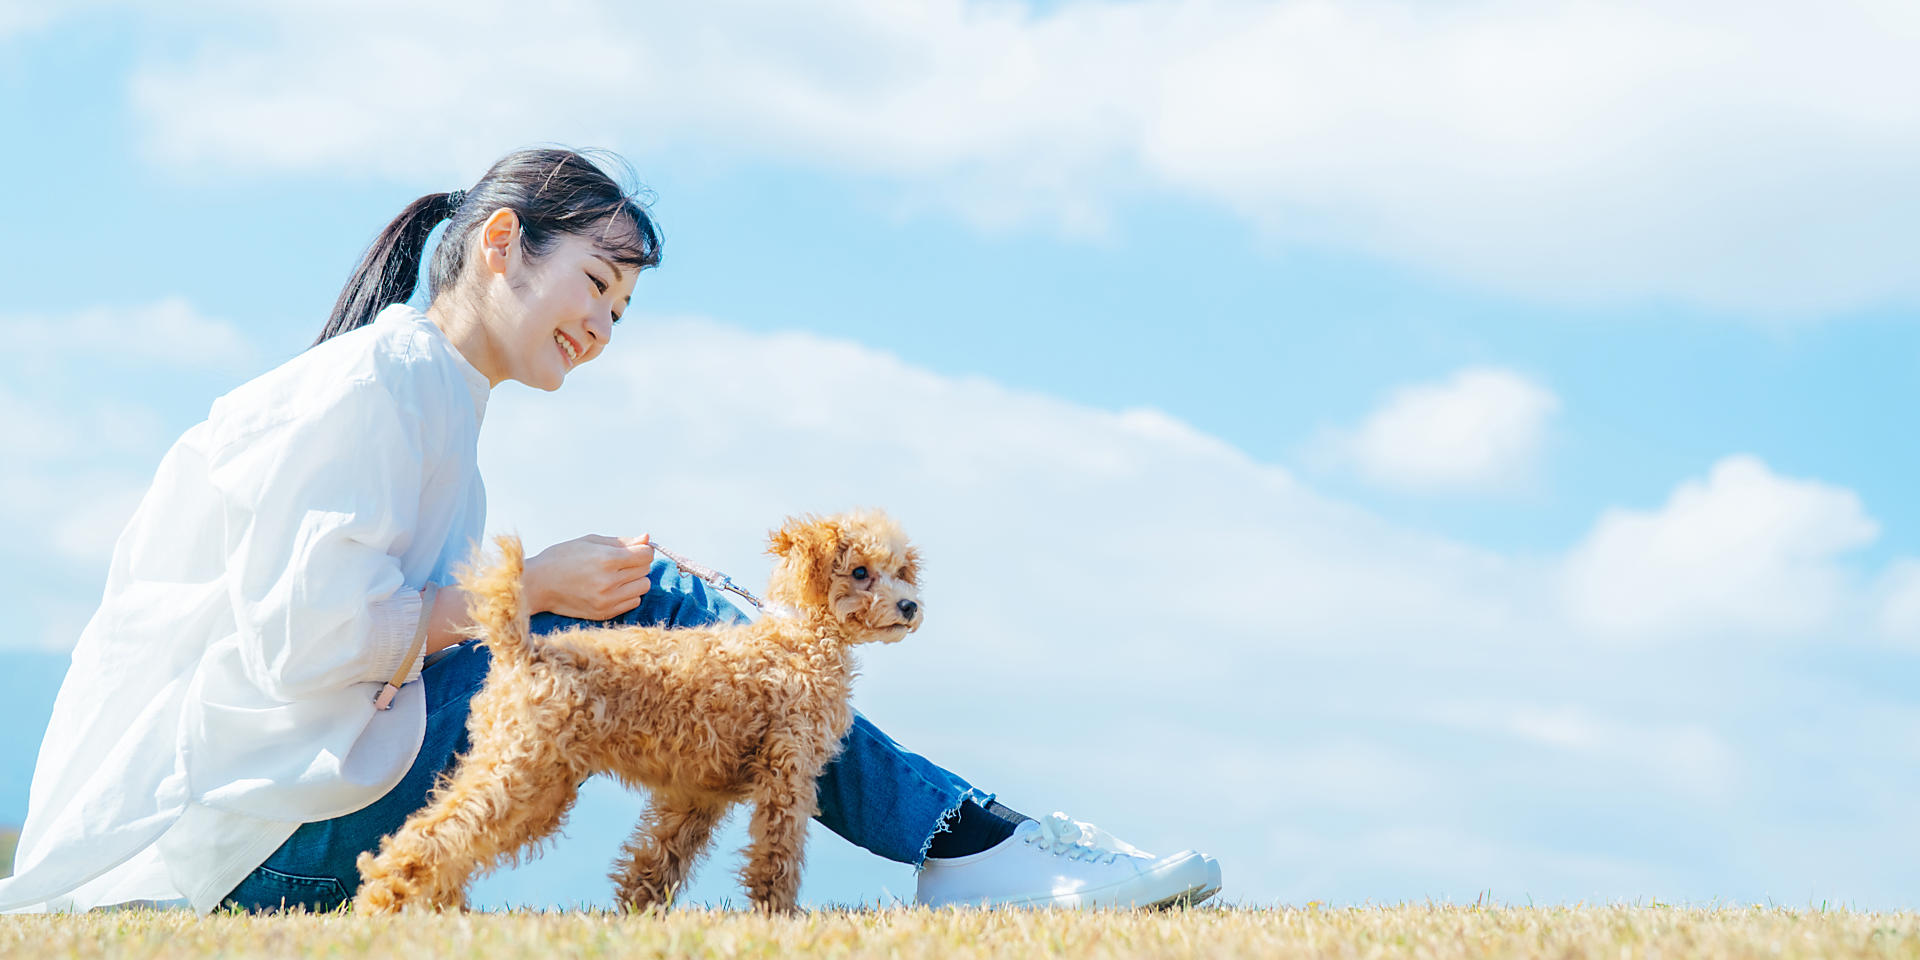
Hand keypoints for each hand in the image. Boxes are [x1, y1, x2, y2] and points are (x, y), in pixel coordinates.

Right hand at [523, 533, 654, 619]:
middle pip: (646, 570)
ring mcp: (607, 601)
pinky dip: (627, 594)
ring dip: (635, 580)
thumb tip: (647, 539)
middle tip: (619, 562)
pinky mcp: (604, 614)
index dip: (642, 550)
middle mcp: (608, 582)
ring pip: (643, 587)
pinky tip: (610, 589)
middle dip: (637, 563)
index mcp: (606, 559)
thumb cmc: (562, 558)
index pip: (646, 555)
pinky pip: (633, 602)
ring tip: (616, 576)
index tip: (633, 550)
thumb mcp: (590, 542)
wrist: (538, 584)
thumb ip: (621, 542)